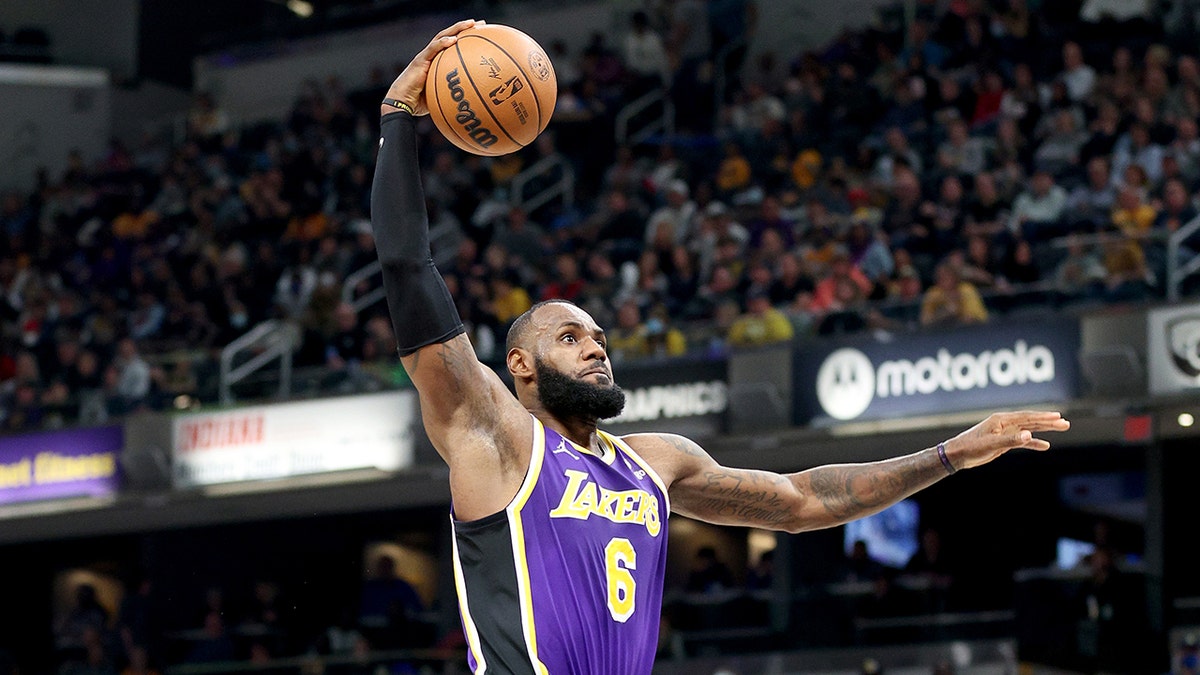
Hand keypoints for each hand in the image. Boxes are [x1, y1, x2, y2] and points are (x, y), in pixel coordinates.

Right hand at [381, 19, 480, 116]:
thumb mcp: (442, 97)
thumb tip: (473, 102)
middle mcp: (432, 55)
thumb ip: (455, 93)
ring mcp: (425, 56)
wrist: (402, 103)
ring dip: (456, 29)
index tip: (482, 33)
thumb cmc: (420, 103)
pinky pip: (432, 49)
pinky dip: (442, 43)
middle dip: (465, 28)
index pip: (453, 45)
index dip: (466, 38)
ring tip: (470, 24)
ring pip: (442, 37)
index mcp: (438, 61)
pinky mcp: (419, 60)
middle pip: (450, 36)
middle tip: (481, 23)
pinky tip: (453, 40)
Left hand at [944, 411, 1069, 470]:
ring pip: (1029, 429)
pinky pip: (1022, 440)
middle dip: (1048, 422)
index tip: (1058, 416)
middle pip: (1031, 421)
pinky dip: (1033, 442)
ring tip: (1061, 428)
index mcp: (1001, 420)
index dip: (1043, 416)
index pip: (1027, 417)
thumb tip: (1029, 434)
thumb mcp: (992, 444)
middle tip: (1065, 423)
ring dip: (1044, 429)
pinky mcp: (1004, 442)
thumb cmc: (971, 447)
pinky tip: (1045, 445)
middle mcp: (1005, 423)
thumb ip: (1010, 440)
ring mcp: (1005, 432)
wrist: (958, 455)